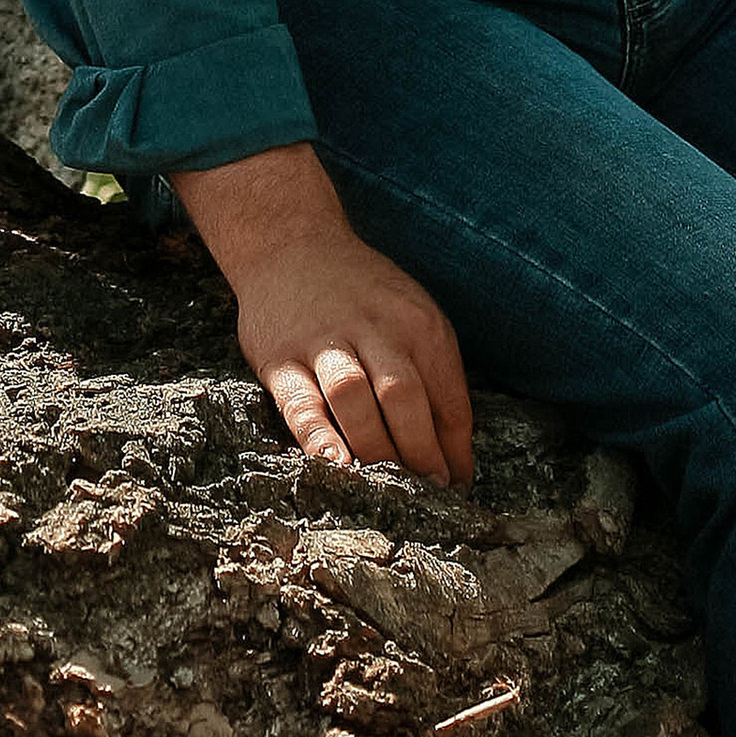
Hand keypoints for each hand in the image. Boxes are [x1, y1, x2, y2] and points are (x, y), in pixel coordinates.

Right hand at [178, 149, 472, 481]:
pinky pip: (301, 403)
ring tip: (386, 489)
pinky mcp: (280, 358)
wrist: (290, 243)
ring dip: (375, 448)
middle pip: (404, 398)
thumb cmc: (363, 295)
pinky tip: (335, 464)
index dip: (455, 451)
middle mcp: (373, 327)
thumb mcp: (411, 316)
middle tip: (423, 494)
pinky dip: (318, 437)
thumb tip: (454, 459)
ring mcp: (324, 341)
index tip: (454, 485)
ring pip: (355, 398)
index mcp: (417, 322)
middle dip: (419, 454)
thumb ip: (433, 376)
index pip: (448, 397)